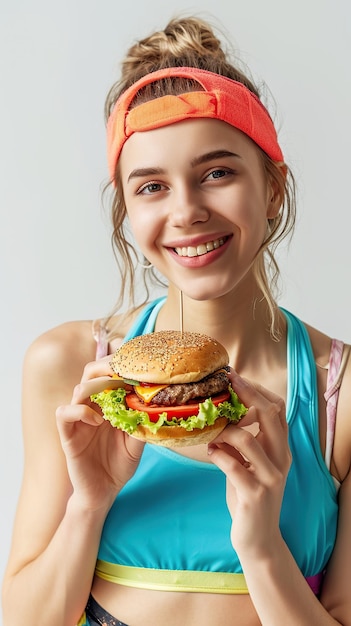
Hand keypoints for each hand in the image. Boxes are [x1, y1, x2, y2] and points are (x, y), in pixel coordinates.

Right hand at [56, 356, 144, 511]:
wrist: (103, 493)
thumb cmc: (119, 465)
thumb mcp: (137, 442)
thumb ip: (142, 422)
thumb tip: (155, 405)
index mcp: (108, 404)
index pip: (109, 375)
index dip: (120, 367)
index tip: (137, 367)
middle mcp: (92, 407)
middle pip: (91, 373)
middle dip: (106, 368)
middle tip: (123, 372)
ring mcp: (79, 420)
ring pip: (79, 389)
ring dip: (96, 387)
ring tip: (113, 398)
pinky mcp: (68, 435)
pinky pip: (64, 413)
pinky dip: (79, 410)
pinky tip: (97, 420)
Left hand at [208, 369, 290, 559]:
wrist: (259, 539)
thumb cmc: (249, 495)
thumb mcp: (249, 464)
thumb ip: (243, 442)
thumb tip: (221, 416)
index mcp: (282, 449)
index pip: (277, 410)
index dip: (258, 390)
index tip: (236, 377)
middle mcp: (281, 460)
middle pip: (270, 415)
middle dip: (247, 395)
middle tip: (227, 383)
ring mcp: (270, 477)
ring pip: (248, 439)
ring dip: (225, 430)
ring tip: (212, 431)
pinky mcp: (255, 494)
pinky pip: (233, 465)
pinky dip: (217, 454)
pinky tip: (210, 451)